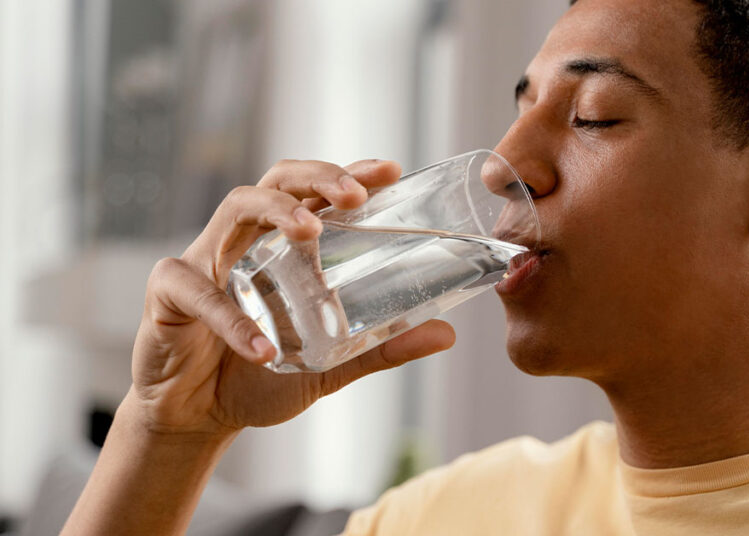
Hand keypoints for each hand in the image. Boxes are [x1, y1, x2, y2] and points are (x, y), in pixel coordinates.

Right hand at [128, 159, 455, 437]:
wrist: (197, 417)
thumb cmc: (260, 376)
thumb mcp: (330, 362)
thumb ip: (381, 347)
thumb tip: (446, 334)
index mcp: (283, 246)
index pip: (317, 194)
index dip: (349, 173)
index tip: (390, 170)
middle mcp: (246, 240)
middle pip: (278, 180)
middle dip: (318, 176)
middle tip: (354, 195)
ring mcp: (205, 259)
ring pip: (236, 207)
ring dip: (276, 211)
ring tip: (310, 232)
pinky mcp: (168, 293)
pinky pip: (198, 292)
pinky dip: (232, 319)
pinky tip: (262, 348)